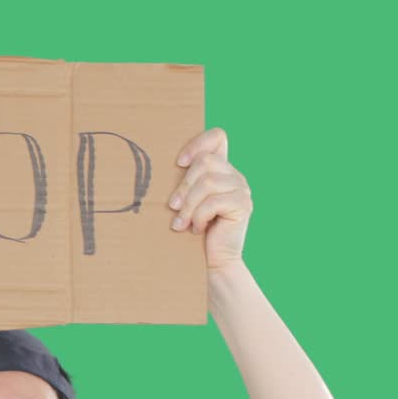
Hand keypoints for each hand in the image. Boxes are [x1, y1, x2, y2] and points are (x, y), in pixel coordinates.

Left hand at [167, 127, 252, 271]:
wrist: (212, 261)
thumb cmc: (192, 231)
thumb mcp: (185, 202)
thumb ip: (183, 182)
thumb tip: (153, 166)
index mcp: (221, 169)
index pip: (218, 137)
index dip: (197, 144)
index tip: (178, 163)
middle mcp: (235, 175)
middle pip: (205, 162)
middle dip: (183, 186)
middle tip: (172, 207)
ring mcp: (242, 189)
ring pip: (207, 183)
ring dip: (188, 206)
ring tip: (180, 224)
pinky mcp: (243, 205)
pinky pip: (213, 202)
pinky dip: (199, 217)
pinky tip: (196, 229)